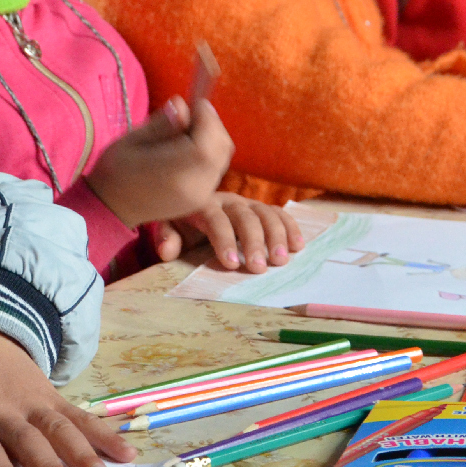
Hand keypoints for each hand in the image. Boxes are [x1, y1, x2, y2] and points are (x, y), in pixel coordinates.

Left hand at [0, 326, 135, 466]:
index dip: (0, 466)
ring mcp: (34, 403)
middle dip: (47, 465)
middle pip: (30, 439)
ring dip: (82, 454)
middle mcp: (8, 409)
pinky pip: (80, 416)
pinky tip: (124, 452)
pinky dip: (102, 434)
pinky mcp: (53, 398)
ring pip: (60, 429)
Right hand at [84, 97, 232, 227]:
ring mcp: (200, 196)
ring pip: (223, 156)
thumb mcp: (131, 141)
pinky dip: (211, 150)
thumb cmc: (116, 171)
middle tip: (192, 111)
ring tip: (189, 128)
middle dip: (212, 124)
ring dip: (213, 136)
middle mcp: (193, 188)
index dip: (207, 118)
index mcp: (172, 175)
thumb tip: (183, 105)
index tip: (196, 102)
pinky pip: (218, 166)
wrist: (113, 208)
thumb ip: (161, 125)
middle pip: (221, 148)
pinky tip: (189, 146)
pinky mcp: (202, 198)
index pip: (206, 144)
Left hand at [154, 193, 304, 271]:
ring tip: (282, 259)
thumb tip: (168, 251)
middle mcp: (228, 201)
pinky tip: (298, 245)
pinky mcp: (261, 209)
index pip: (215, 220)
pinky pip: (278, 214)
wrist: (191, 199)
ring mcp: (247, 203)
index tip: (231, 263)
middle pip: (244, 217)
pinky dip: (290, 227)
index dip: (223, 240)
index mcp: (204, 205)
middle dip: (254, 241)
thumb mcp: (170, 227)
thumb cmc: (181, 222)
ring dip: (276, 235)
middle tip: (260, 267)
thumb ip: (167, 237)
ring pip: (265, 213)